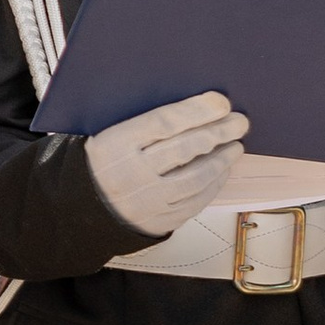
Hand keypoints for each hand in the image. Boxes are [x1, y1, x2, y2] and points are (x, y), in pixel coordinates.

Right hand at [84, 91, 249, 236]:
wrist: (84, 207)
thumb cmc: (104, 162)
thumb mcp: (108, 135)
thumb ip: (143, 123)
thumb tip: (195, 106)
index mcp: (115, 145)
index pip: (163, 123)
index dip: (196, 111)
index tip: (221, 102)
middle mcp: (132, 174)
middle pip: (185, 149)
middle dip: (217, 133)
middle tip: (239, 121)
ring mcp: (147, 201)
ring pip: (195, 178)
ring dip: (221, 160)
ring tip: (236, 145)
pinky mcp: (159, 221)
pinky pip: (195, 201)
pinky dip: (214, 183)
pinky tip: (222, 169)